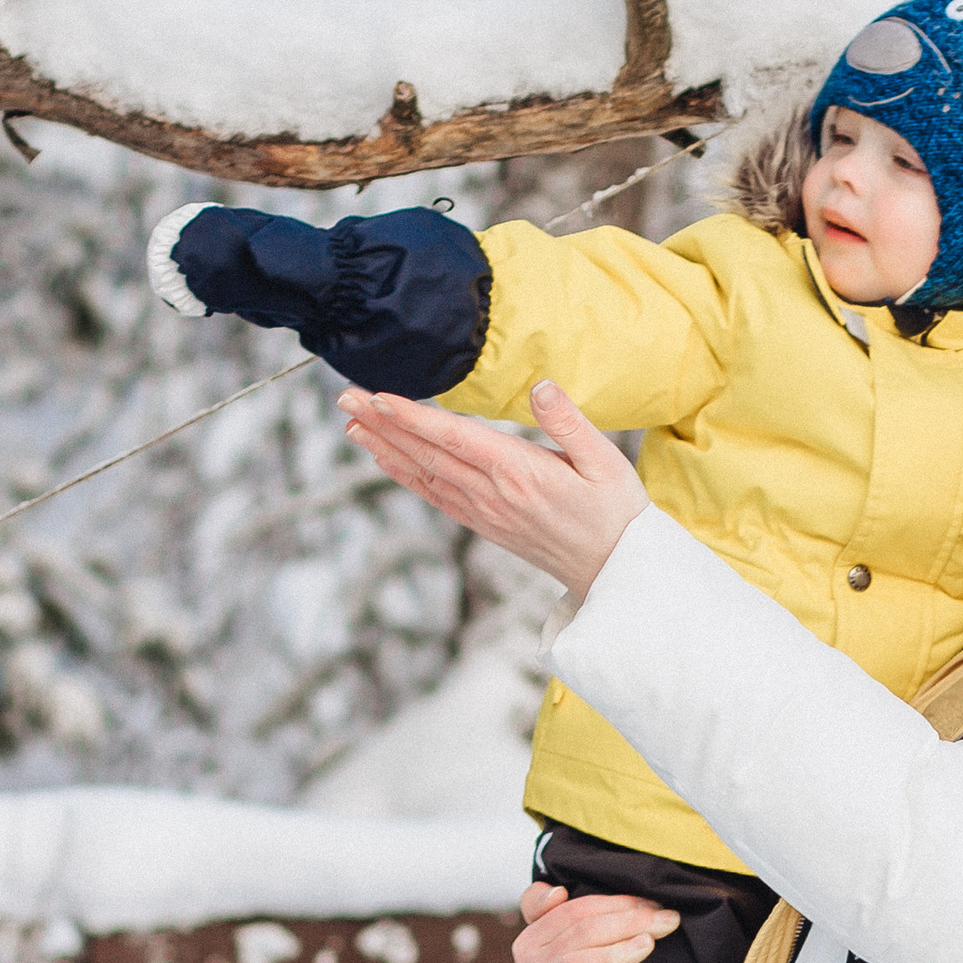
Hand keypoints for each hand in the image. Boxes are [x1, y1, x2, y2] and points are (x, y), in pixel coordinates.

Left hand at [338, 377, 649, 600]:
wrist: (617, 575)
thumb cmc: (617, 514)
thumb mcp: (607, 462)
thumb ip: (570, 422)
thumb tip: (541, 386)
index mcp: (520, 475)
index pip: (454, 439)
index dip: (412, 417)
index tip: (376, 397)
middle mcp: (494, 496)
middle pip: (427, 454)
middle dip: (383, 425)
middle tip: (345, 398)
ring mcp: (486, 514)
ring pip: (425, 476)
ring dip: (385, 449)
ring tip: (352, 425)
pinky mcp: (486, 526)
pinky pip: (437, 497)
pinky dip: (407, 477)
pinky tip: (387, 461)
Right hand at [514, 878, 678, 962]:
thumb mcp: (570, 943)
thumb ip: (561, 911)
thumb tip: (559, 891)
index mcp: (533, 939)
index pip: (574, 911)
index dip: (615, 904)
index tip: (652, 903)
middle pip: (581, 933)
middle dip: (628, 922)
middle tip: (666, 920)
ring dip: (617, 951)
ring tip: (649, 944)